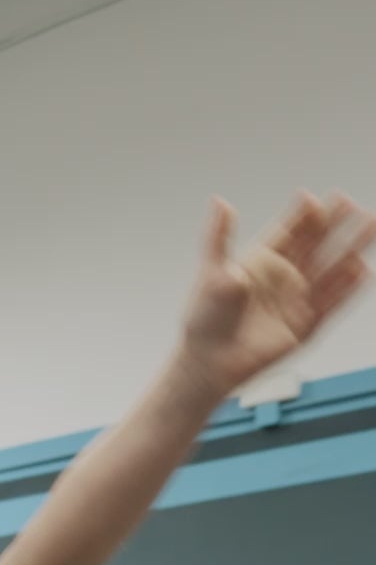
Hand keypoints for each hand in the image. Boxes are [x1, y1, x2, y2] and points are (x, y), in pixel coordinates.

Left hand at [179, 192, 375, 399]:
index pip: (290, 232)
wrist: (209, 363)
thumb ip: (219, 236)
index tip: (314, 200)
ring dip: (350, 249)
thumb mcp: (211, 271)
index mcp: (261, 261)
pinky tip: (363, 271)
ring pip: (329, 270)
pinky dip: (347, 288)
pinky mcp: (304, 325)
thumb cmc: (205, 321)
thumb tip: (220, 202)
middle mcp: (283, 278)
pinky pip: (331, 303)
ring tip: (371, 227)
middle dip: (336, 225)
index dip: (303, 216)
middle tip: (355, 205)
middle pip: (316, 245)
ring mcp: (295, 300)